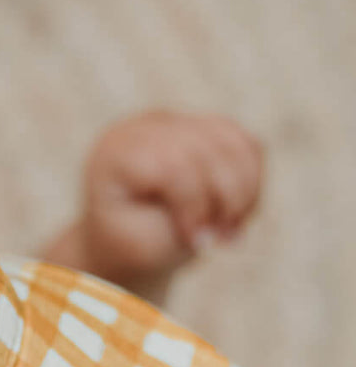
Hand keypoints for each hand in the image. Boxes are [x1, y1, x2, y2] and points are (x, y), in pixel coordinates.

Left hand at [77, 111, 263, 290]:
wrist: (126, 239)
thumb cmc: (131, 243)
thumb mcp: (145, 243)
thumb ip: (177, 219)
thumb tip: (215, 190)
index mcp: (116, 154)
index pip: (170, 164)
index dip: (194, 203)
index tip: (198, 241)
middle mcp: (145, 129)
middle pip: (207, 149)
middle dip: (224, 199)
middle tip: (220, 240)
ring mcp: (178, 123)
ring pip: (235, 143)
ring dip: (244, 193)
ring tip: (230, 232)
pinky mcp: (205, 128)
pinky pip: (246, 146)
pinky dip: (251, 183)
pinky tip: (236, 215)